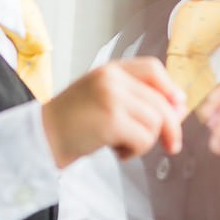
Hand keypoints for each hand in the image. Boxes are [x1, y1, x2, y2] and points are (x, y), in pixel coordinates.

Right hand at [41, 57, 186, 168]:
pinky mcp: (111, 120)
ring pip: (155, 121)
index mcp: (109, 69)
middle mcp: (111, 78)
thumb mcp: (102, 98)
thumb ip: (134, 98)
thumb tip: (178, 107)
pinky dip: (135, 151)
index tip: (178, 105)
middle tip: (171, 146)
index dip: (170, 87)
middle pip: (160, 100)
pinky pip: (144, 138)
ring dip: (145, 141)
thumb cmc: (71, 123)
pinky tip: (117, 151)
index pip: (152, 68)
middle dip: (171, 126)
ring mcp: (111, 97)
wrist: (40, 138)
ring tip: (122, 145)